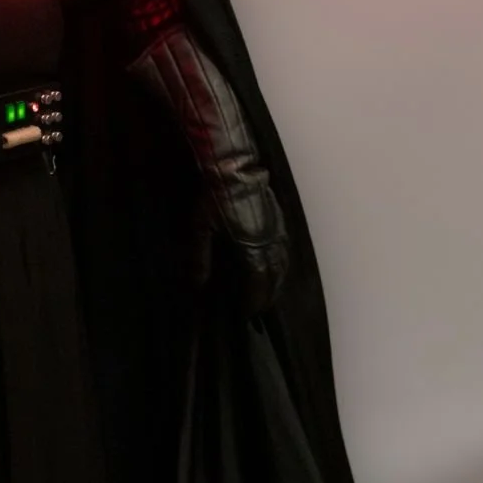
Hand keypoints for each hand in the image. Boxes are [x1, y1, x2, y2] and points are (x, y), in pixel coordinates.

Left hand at [184, 189, 289, 316]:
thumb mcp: (200, 228)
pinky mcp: (279, 220)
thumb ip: (200, 259)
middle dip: (267, 297)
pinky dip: (280, 265)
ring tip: (267, 294)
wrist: (233, 167)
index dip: (252, 302)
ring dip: (276, 283)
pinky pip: (284, 251)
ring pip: (283, 265)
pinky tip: (273, 267)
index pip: (257, 285)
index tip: (245, 315)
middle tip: (257, 310)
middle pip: (275, 279)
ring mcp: (277, 231)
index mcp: (252, 249)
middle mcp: (270, 244)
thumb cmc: (214, 198)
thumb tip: (198, 286)